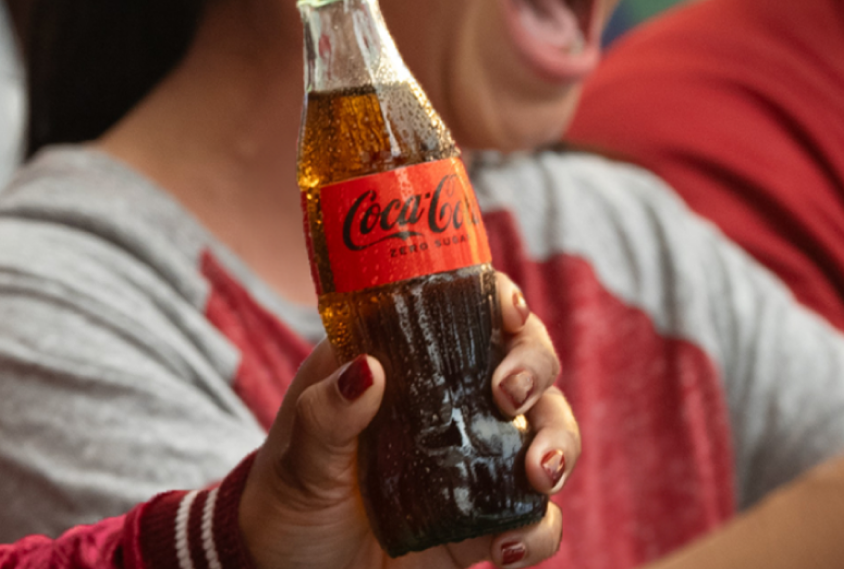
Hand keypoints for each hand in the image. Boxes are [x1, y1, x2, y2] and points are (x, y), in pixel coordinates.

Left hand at [241, 274, 577, 568]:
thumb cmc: (285, 504)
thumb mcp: (297, 461)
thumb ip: (325, 417)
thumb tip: (366, 370)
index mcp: (395, 366)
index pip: (458, 312)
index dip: (495, 299)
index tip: (505, 311)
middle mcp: (444, 405)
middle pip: (522, 364)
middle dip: (534, 369)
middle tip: (510, 396)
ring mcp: (472, 462)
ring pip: (546, 433)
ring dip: (558, 445)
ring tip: (538, 477)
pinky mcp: (486, 522)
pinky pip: (537, 519)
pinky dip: (539, 531)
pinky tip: (506, 549)